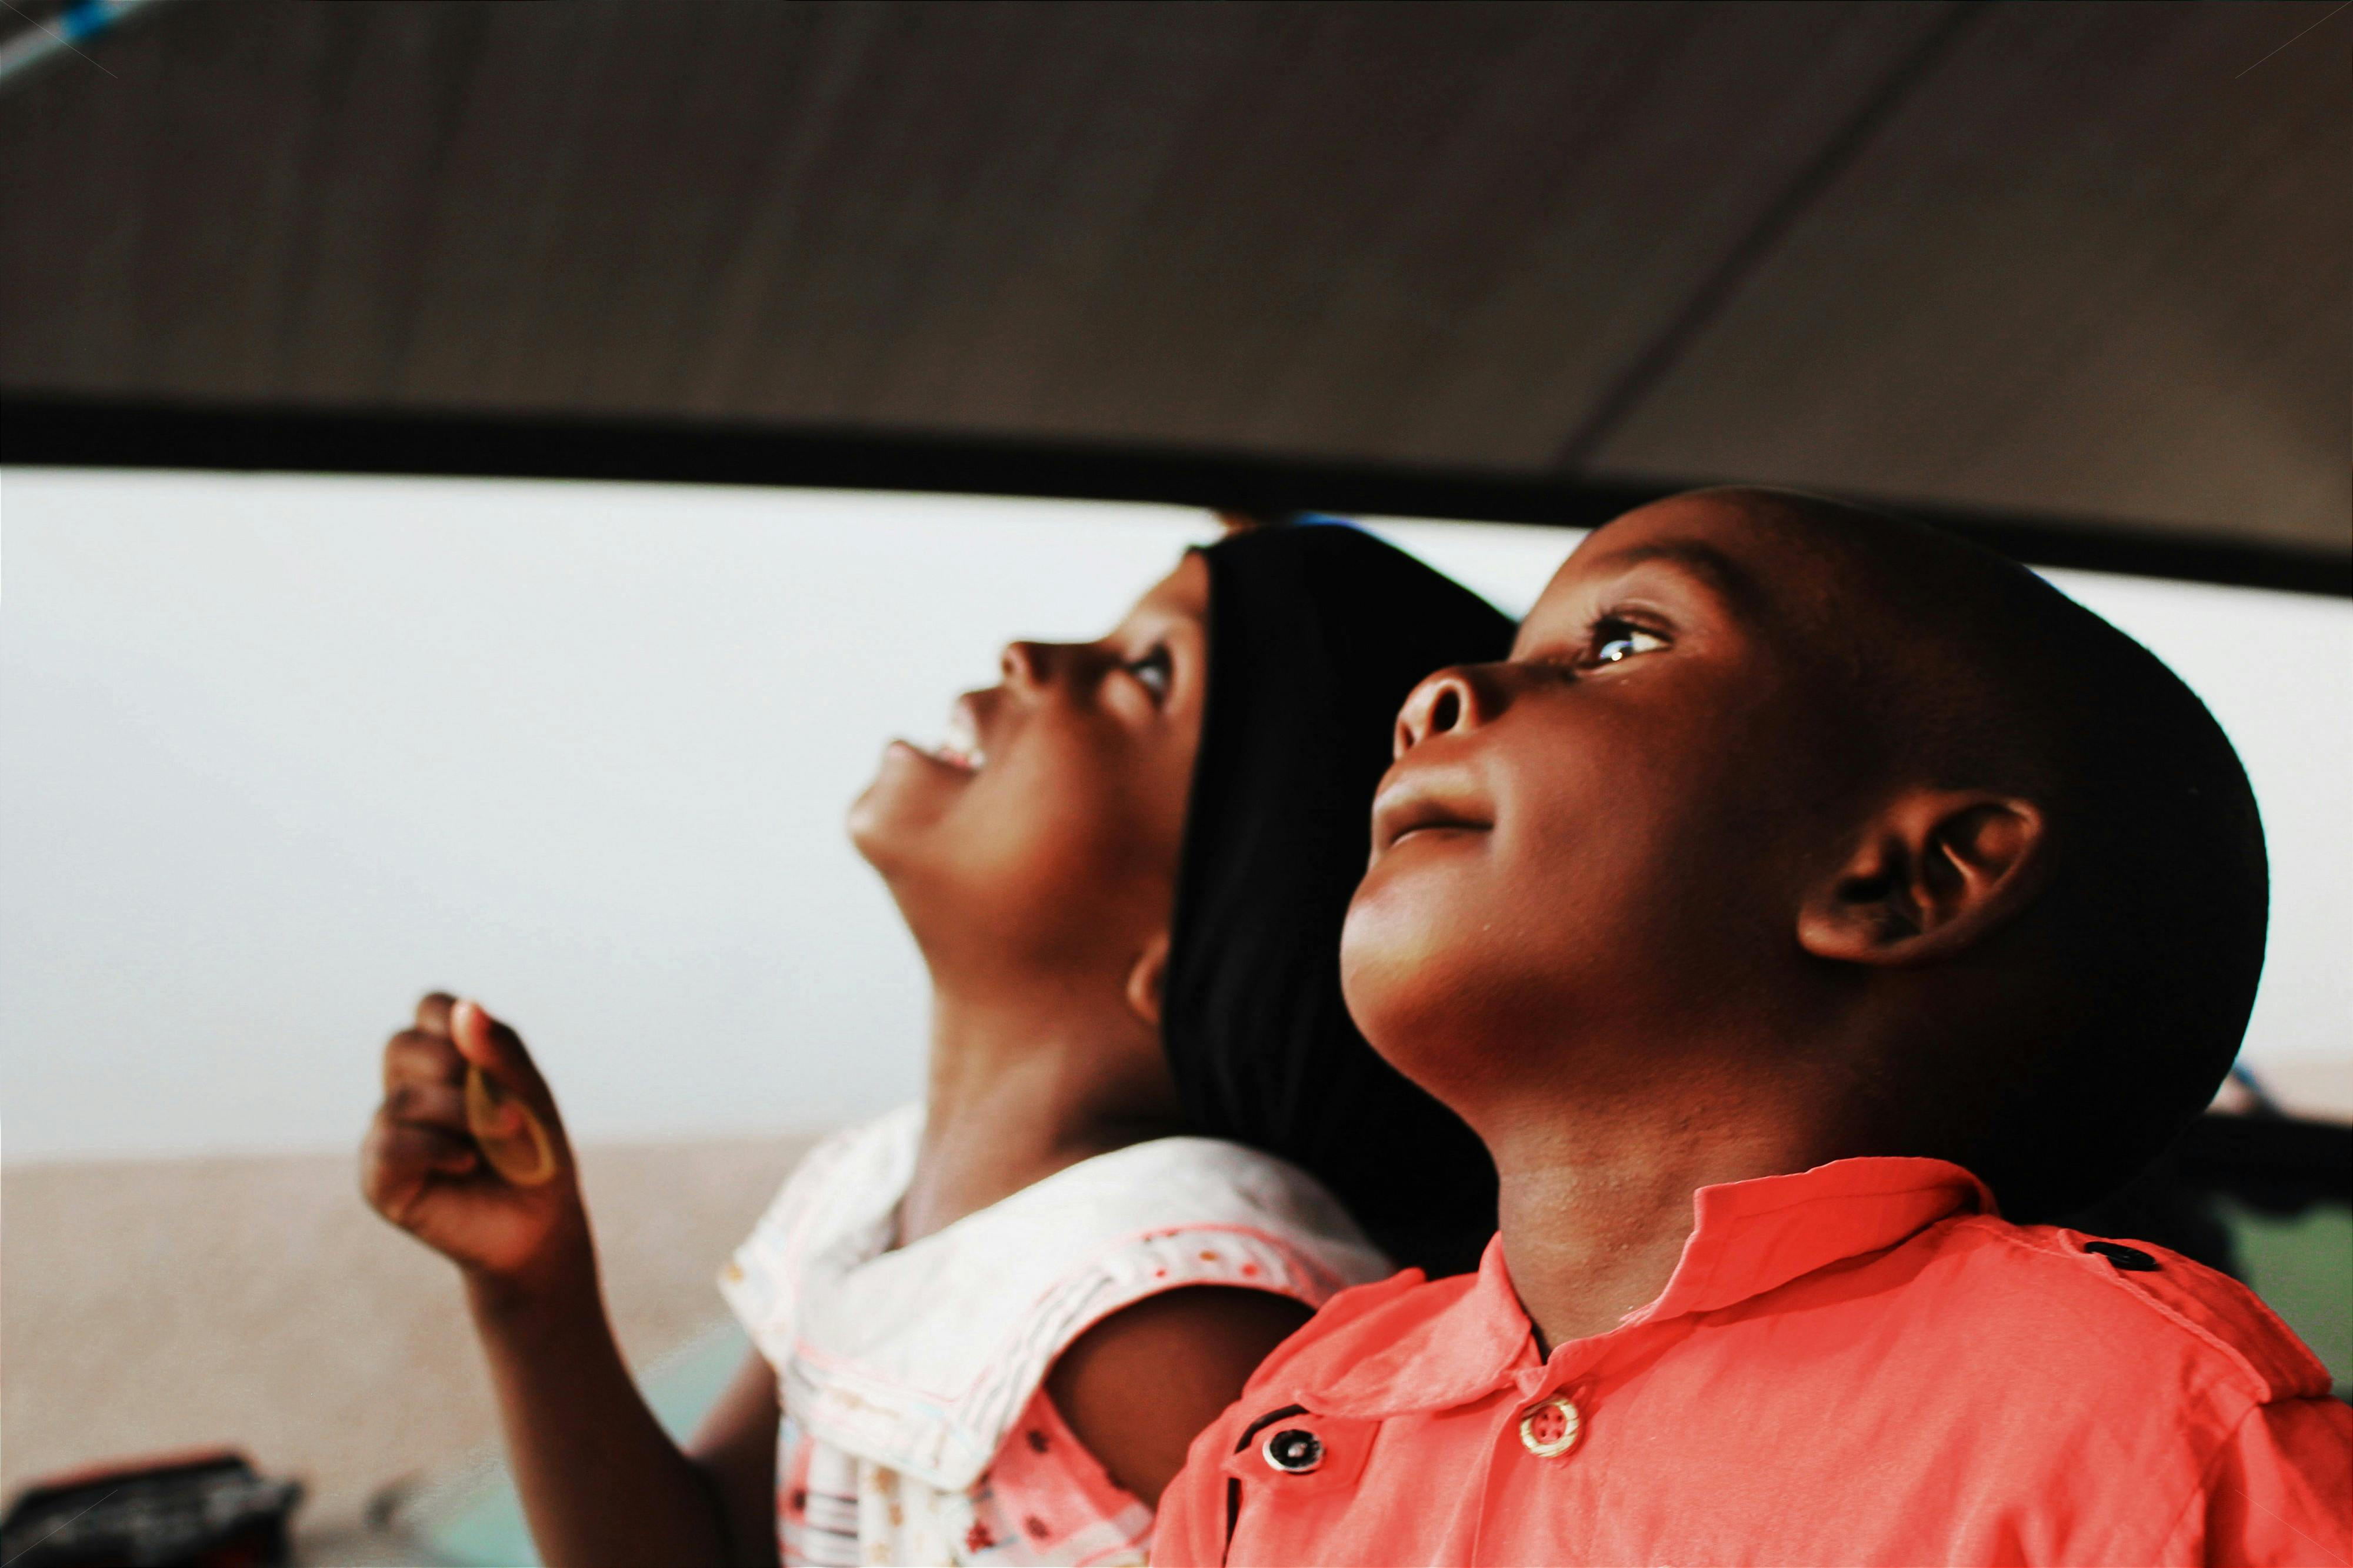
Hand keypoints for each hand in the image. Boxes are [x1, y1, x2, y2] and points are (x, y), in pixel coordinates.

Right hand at [361, 993, 591, 1297]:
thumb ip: (498, 1049)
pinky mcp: (379, 1176)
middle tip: (502, 1105)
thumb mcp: (528, 1093)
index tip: (491, 1058)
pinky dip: (436, 1148)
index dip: (457, 1022)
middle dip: (457, 1068)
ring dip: (462, 1112)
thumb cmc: (535, 1151)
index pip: (429, 1007)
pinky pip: (389, 1144)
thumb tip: (466, 1008)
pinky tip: (467, 1163)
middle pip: (402, 1045)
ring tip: (502, 1135)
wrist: (539, 1223)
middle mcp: (407, 1089)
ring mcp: (388, 1131)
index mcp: (444, 1058)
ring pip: (401, 1096)